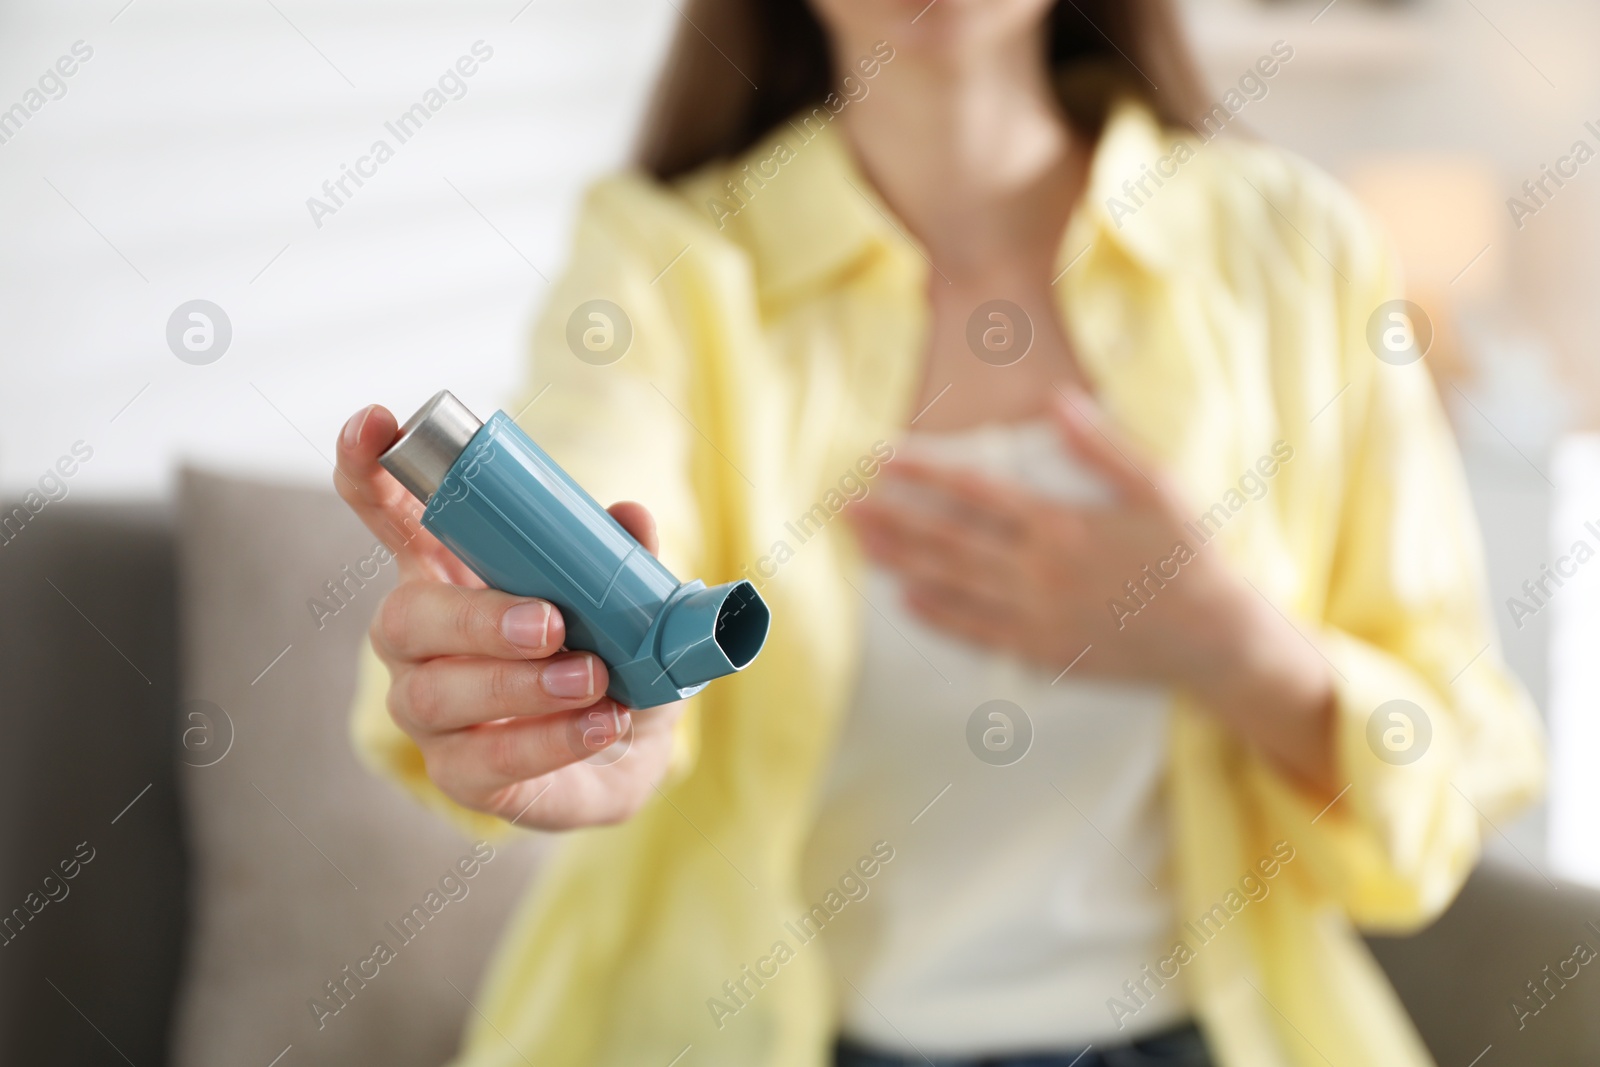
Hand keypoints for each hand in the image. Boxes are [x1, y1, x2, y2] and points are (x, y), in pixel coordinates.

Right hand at [335, 404, 683, 829]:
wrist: (625, 749)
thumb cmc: (603, 651)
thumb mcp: (621, 597)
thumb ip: (620, 556)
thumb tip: (630, 517)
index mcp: (447, 575)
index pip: (390, 517)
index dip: (369, 470)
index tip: (377, 424)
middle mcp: (419, 643)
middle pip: (404, 620)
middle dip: (475, 619)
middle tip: (550, 622)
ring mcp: (429, 713)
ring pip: (437, 696)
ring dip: (518, 685)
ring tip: (593, 678)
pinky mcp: (459, 774)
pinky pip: (484, 762)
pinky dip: (548, 740)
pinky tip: (600, 724)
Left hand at [846, 389, 1336, 794]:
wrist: (1214, 639)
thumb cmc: (1188, 556)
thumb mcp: (1157, 488)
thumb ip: (1102, 446)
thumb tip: (1058, 400)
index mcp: (1061, 525)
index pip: (975, 490)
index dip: (924, 472)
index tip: (883, 456)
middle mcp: (1038, 571)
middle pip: (947, 539)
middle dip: (892, 520)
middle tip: (845, 505)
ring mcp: (1035, 616)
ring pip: (951, 585)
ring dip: (900, 562)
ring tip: (859, 545)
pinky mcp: (1041, 651)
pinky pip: (976, 633)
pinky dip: (936, 616)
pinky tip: (904, 600)